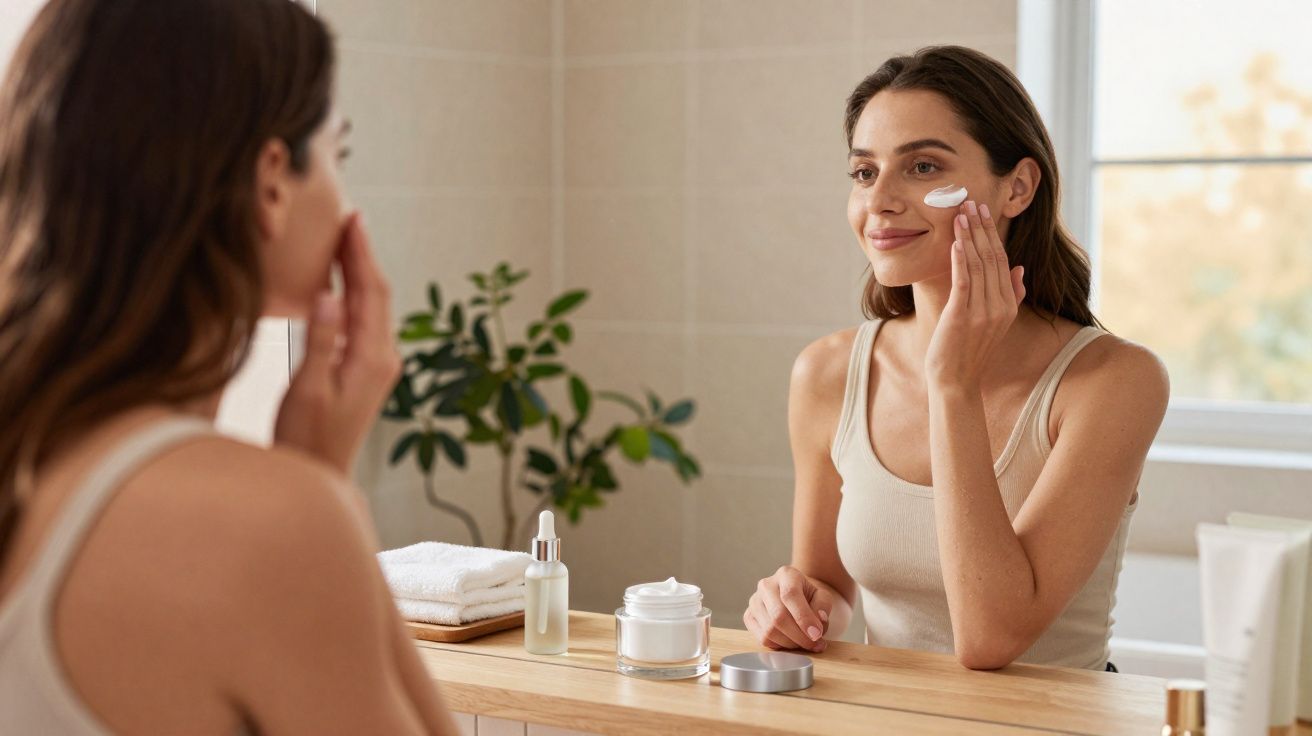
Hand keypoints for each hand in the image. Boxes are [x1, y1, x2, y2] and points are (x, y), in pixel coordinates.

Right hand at [274, 213, 400, 474]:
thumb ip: (320, 342)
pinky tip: (336, 283)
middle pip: (375, 293)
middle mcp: (383, 358)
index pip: (371, 292)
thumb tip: (329, 296)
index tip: (353, 220)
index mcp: (373, 358)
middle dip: (362, 255)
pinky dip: (351, 295)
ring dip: (357, 272)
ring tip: (342, 240)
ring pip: (370, 306)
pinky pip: (361, 321)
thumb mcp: (307, 390)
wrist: (319, 474)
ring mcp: (376, 364)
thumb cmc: (307, 438)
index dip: (362, 253)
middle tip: (348, 218)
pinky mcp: (365, 370)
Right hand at [743, 566, 833, 652]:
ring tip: (805, 643)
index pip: (790, 594)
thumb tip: (818, 621)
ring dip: (791, 643)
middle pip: (778, 616)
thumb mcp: (822, 596)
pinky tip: (791, 642)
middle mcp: (766, 585)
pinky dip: (780, 645)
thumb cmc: (808, 596)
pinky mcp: (749, 616)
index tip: (817, 634)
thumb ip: (823, 606)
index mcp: (786, 574)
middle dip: (799, 636)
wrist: (793, 595)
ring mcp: (754, 601)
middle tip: (815, 644)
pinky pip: (763, 638)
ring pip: (770, 630)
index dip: (803, 617)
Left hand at [924, 201, 1025, 389]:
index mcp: (1008, 305)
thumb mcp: (995, 321)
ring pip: (978, 266)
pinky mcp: (963, 317)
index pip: (1002, 261)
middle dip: (982, 228)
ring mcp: (983, 312)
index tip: (983, 212)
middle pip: (992, 258)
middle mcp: (1000, 306)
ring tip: (961, 214)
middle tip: (972, 202)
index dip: (992, 234)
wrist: (956, 381)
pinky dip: (961, 261)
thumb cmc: (968, 350)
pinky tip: (957, 242)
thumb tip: (1019, 268)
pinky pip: (964, 283)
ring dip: (969, 237)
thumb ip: (1011, 295)